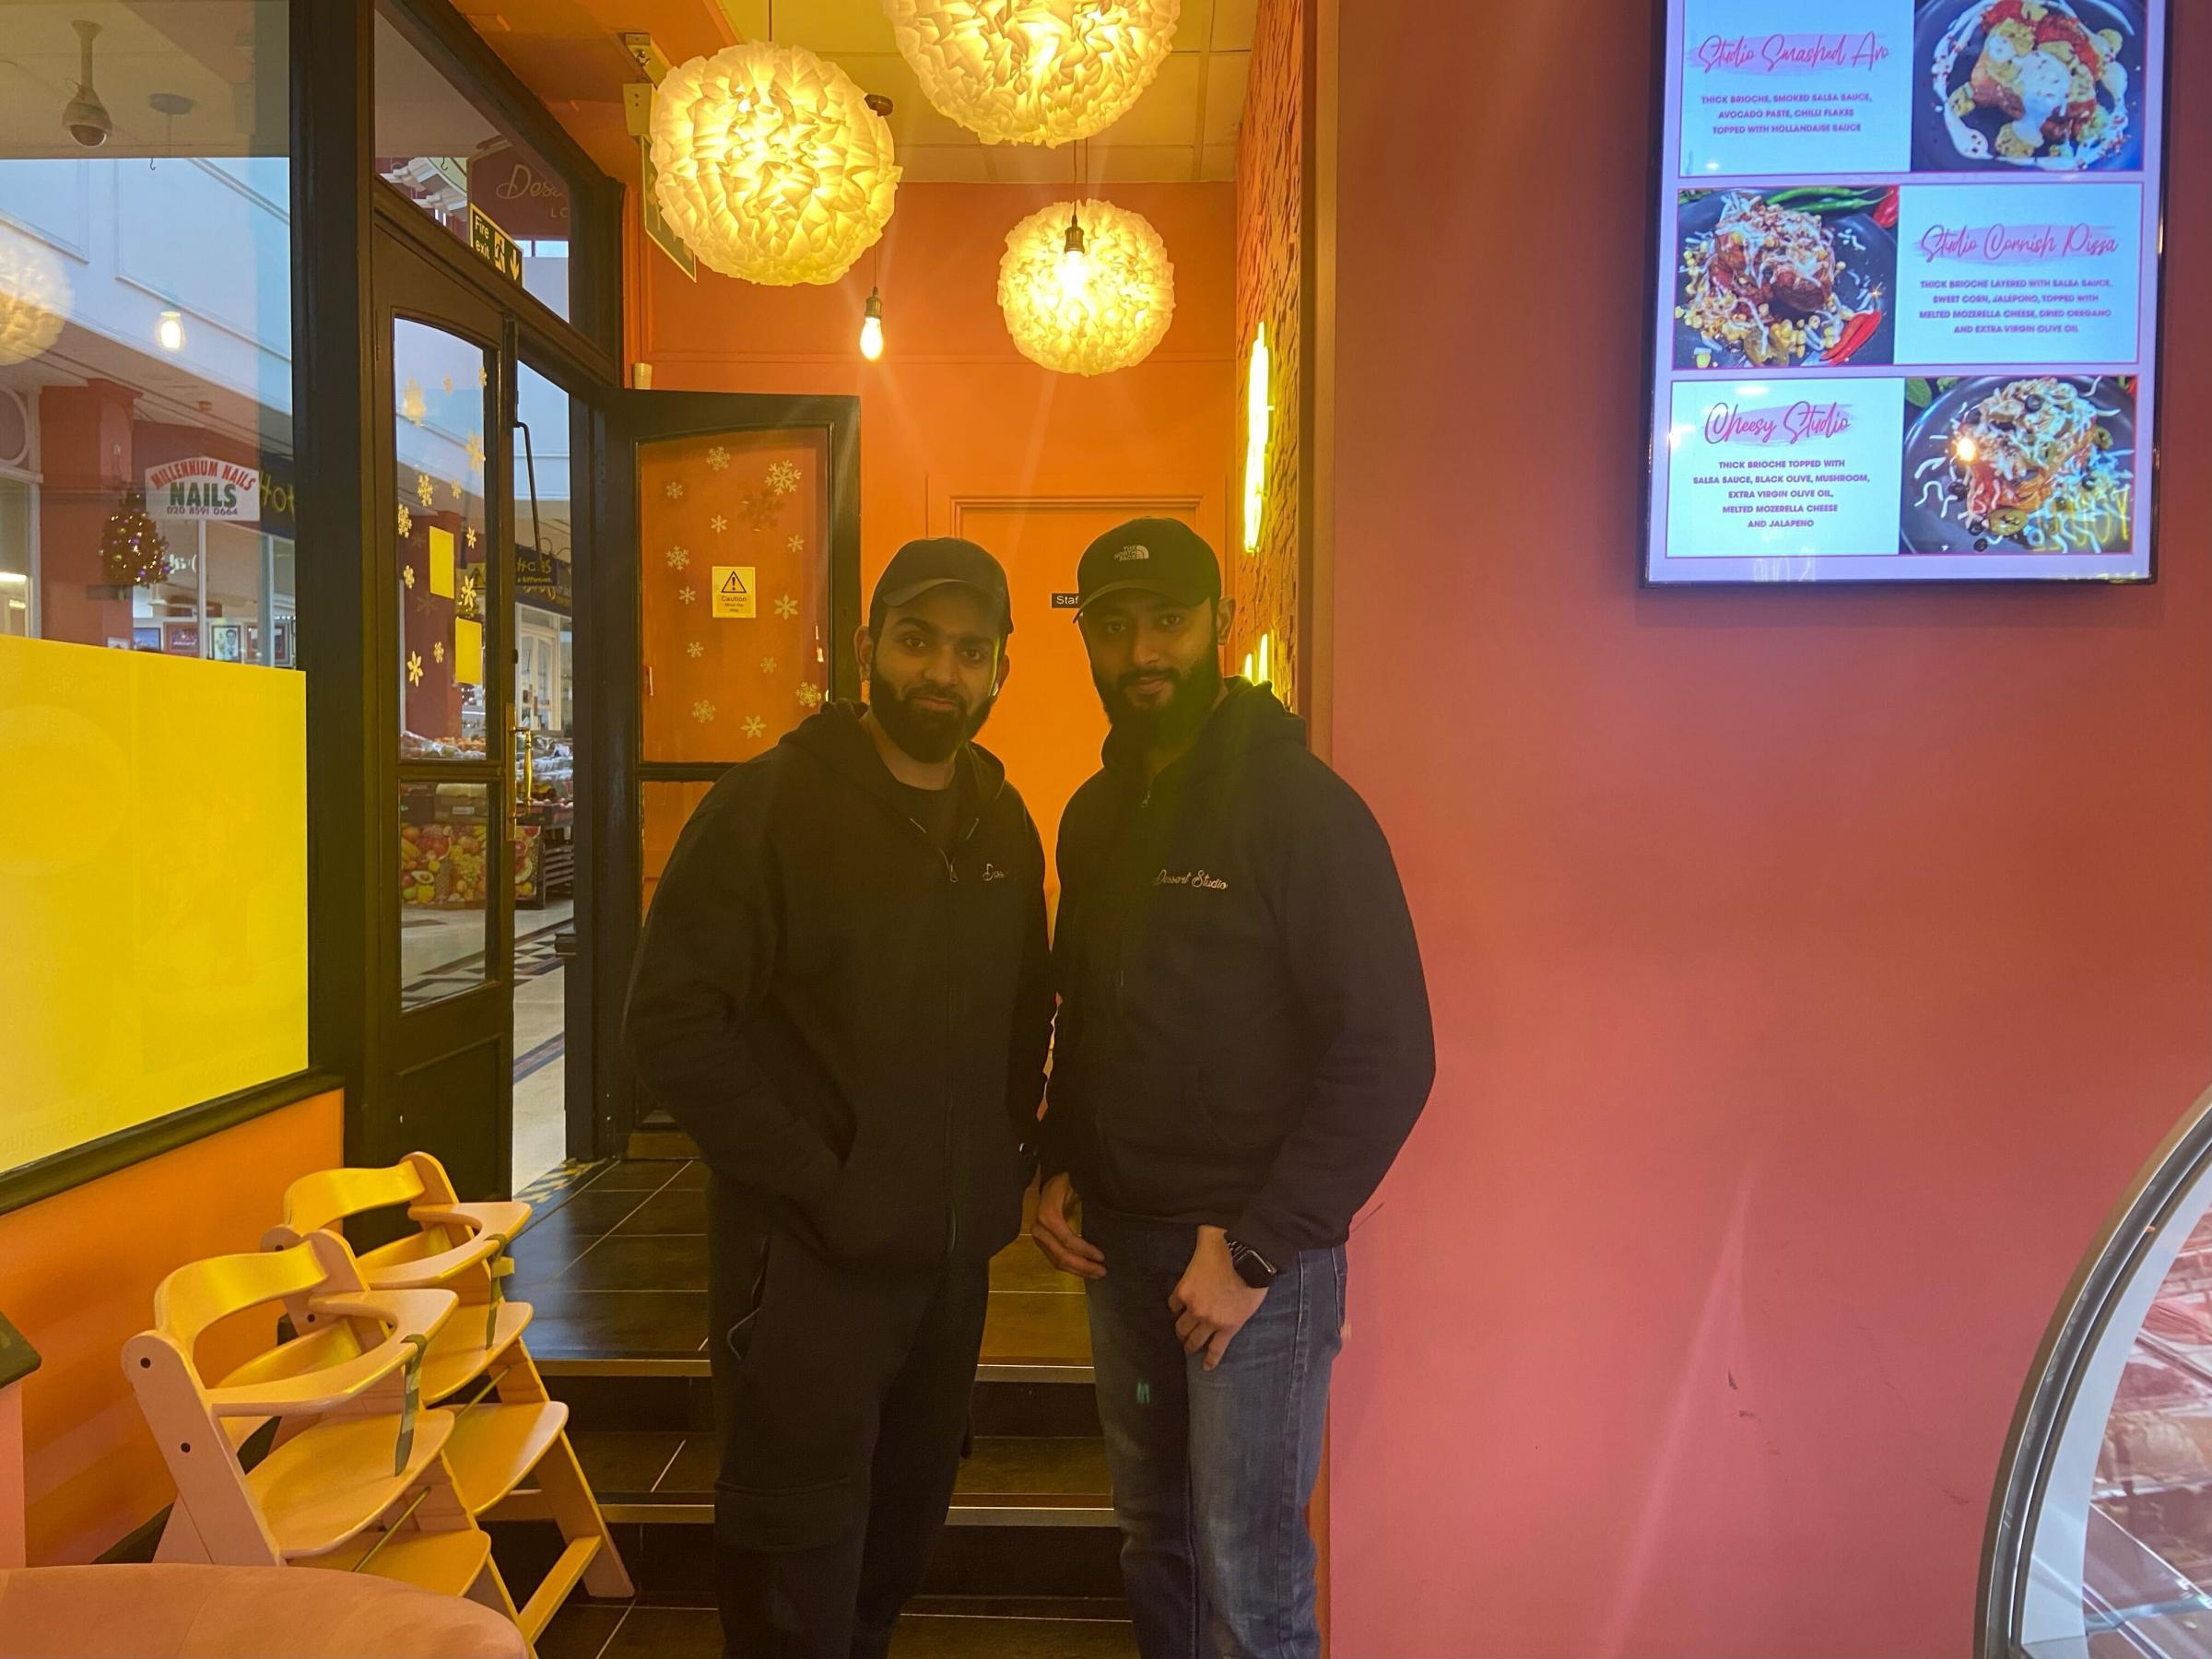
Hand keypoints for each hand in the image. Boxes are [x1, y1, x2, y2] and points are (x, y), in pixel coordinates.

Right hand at [1033, 1173, 1105, 1279]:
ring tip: (1097, 1273)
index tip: (1102, 1257)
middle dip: (1083, 1266)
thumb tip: (1109, 1209)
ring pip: (1057, 1261)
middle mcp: (1039, 1229)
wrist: (1050, 1183)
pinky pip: (1055, 1259)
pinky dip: (1071, 1267)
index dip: (1084, 1250)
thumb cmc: (1066, 1183)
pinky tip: (1084, 1270)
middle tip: (1102, 1271)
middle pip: (1061, 1254)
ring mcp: (1038, 1237)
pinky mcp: (1041, 1242)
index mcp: (1048, 1215)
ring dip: (1078, 1270)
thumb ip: (1088, 1199)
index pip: (1067, 1239)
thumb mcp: (1077, 1186)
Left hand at [1169, 1227, 1266, 1370]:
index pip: (1172, 1305)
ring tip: (1190, 1350)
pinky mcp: (1229, 1327)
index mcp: (1184, 1289)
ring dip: (1190, 1346)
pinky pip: (1217, 1348)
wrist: (1250, 1259)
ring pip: (1195, 1340)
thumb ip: (1199, 1241)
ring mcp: (1210, 1320)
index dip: (1175, 1308)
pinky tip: (1206, 1366)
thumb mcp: (1204, 1240)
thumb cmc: (1227, 1246)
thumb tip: (1203, 1230)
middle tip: (1182, 1335)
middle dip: (1180, 1331)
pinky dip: (1211, 1359)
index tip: (1178, 1310)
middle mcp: (1193, 1308)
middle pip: (1181, 1326)